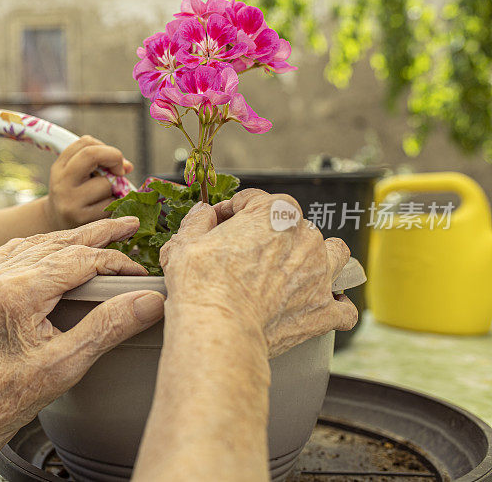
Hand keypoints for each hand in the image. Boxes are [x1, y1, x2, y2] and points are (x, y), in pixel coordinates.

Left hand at [0, 216, 163, 440]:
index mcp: (19, 293)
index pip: (79, 260)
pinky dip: (39, 245)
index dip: (114, 262)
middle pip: (58, 242)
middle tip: (129, 224)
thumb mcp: (70, 363)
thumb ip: (109, 326)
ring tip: (100, 233)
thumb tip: (150, 299)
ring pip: (36, 243)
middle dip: (97, 233)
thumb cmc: (18, 393)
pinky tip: (55, 247)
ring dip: (69, 238)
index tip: (139, 274)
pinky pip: (13, 252)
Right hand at [46, 135, 132, 228]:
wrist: (57, 225)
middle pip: (92, 155)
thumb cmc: (74, 195)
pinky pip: (110, 204)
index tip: (113, 160)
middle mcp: (62, 183)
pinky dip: (114, 204)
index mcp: (59, 168)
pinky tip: (104, 208)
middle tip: (121, 171)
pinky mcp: (82, 219)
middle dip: (114, 157)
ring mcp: (70, 202)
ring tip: (105, 196)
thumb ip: (98, 162)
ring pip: (106, 184)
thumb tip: (128, 166)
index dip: (106, 148)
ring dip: (114, 187)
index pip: (85, 143)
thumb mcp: (75, 175)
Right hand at [160, 188, 357, 357]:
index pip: (255, 200)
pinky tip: (323, 309)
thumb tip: (203, 212)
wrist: (219, 329)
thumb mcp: (186, 243)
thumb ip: (198, 221)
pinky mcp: (323, 311)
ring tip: (301, 270)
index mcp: (273, 212)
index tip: (221, 225)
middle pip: (295, 225)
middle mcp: (304, 237)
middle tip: (247, 256)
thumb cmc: (202, 284)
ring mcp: (319, 274)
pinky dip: (335, 308)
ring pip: (336, 254)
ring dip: (322, 259)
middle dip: (274, 237)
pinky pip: (344, 310)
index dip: (234, 211)